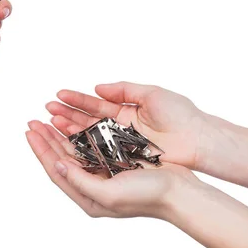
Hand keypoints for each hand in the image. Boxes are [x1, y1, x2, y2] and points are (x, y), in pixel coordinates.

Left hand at [25, 120, 197, 218]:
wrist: (181, 193)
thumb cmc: (149, 197)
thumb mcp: (109, 194)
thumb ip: (80, 181)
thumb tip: (56, 164)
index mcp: (88, 198)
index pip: (56, 170)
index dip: (41, 150)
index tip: (30, 132)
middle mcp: (93, 186)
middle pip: (62, 159)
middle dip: (46, 140)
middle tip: (32, 122)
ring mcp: (105, 174)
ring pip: (75, 151)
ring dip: (61, 135)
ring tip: (47, 119)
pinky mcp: (117, 163)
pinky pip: (92, 146)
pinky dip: (80, 133)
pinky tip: (73, 123)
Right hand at [46, 82, 206, 168]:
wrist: (200, 141)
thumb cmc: (181, 115)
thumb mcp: (152, 94)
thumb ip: (124, 89)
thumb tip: (97, 87)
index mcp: (126, 110)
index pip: (95, 103)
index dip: (76, 100)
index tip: (58, 95)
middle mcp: (121, 127)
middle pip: (88, 120)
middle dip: (67, 115)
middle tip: (47, 110)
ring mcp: (122, 144)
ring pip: (91, 137)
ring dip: (71, 130)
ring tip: (52, 123)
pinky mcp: (126, 159)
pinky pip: (102, 153)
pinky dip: (85, 148)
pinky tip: (69, 143)